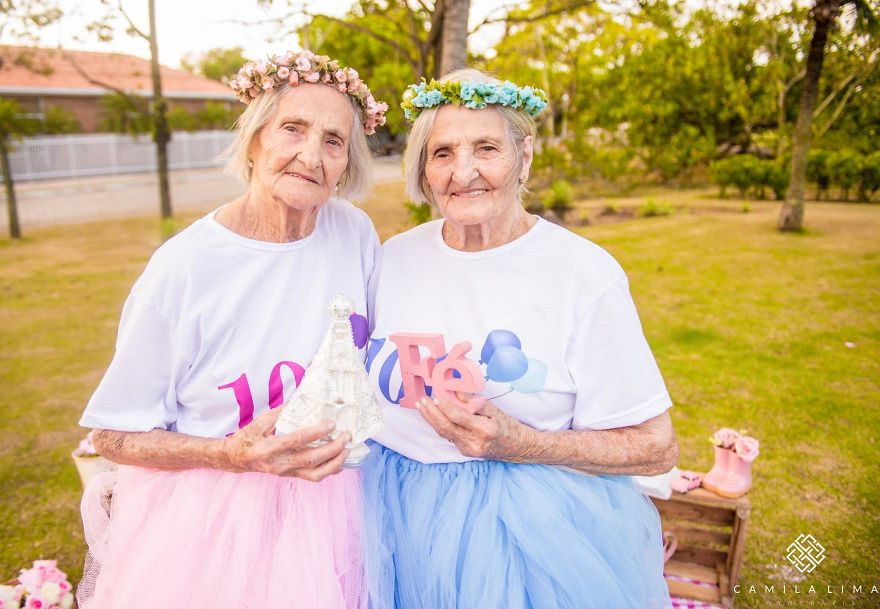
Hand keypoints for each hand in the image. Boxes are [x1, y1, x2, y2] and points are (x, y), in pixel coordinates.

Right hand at [222, 408, 350, 481]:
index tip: (331, 423)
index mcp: (270, 448)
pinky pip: (314, 477)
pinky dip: (330, 469)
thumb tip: (303, 398)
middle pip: (311, 459)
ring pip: (316, 474)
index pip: (297, 440)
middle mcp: (279, 463)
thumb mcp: (260, 421)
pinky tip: (341, 461)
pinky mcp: (291, 476)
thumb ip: (281, 412)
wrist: (237, 459)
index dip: (316, 432)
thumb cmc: (248, 437)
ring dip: (335, 463)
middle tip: (346, 436)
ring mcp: (286, 472)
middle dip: (333, 448)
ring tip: (348, 450)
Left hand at [416, 396, 538, 460]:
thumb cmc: (507, 425)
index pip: (459, 418)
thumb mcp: (495, 410)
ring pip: (444, 433)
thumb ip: (474, 402)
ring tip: (421, 406)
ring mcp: (469, 449)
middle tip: (422, 401)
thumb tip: (456, 391)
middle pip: (446, 428)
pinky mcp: (464, 452)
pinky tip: (432, 415)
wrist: (516, 447)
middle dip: (431, 413)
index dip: (445, 407)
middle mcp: (475, 442)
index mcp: (486, 429)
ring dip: (431, 419)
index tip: (435, 397)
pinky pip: (448, 436)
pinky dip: (439, 424)